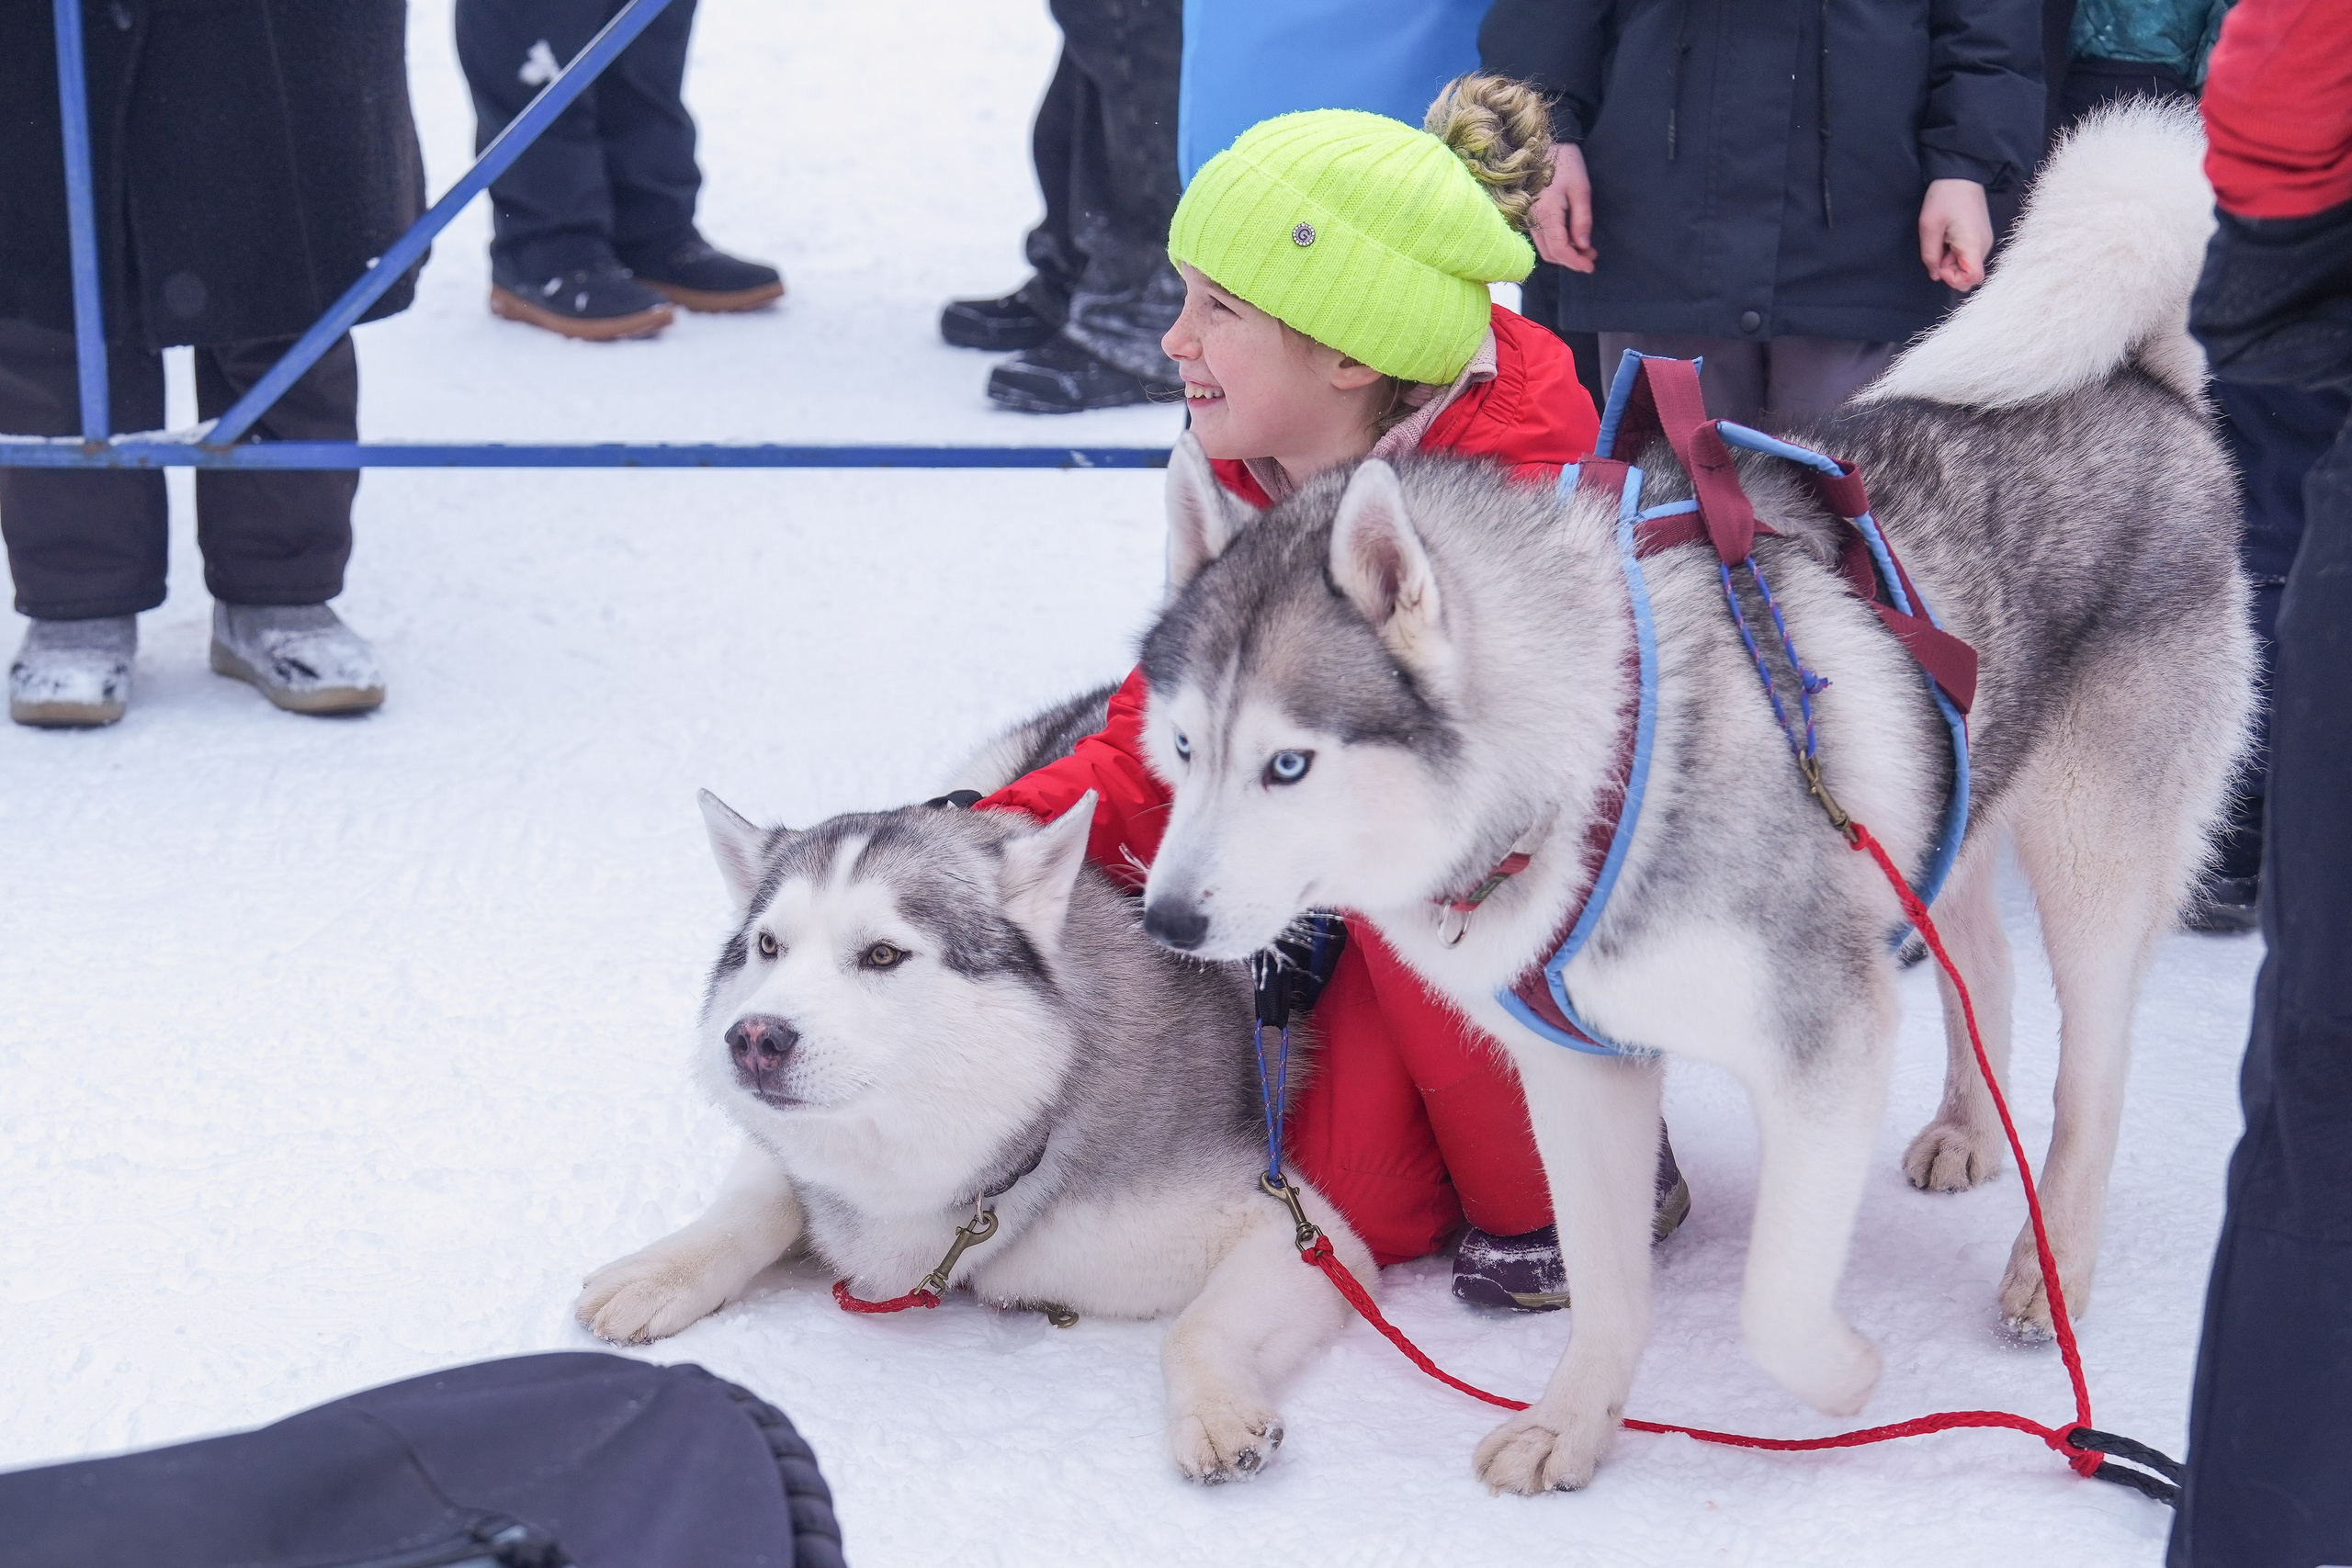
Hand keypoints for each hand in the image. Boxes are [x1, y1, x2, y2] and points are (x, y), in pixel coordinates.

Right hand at [1530, 143, 1597, 272]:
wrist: (1541, 146)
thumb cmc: (1564, 163)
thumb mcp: (1580, 189)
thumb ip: (1582, 219)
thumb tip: (1583, 245)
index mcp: (1547, 214)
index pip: (1560, 250)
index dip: (1575, 262)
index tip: (1591, 266)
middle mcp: (1534, 221)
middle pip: (1550, 254)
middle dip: (1571, 260)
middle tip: (1592, 255)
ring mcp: (1529, 219)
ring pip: (1545, 248)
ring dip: (1564, 253)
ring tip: (1585, 247)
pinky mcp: (1530, 215)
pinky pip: (1541, 239)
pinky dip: (1557, 244)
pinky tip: (1571, 237)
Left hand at [1919, 178, 1992, 291]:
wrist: (1961, 174)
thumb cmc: (1945, 197)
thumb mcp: (1929, 226)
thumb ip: (1930, 255)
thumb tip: (1935, 275)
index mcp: (1973, 243)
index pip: (1974, 278)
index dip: (1955, 280)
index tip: (1940, 266)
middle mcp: (1984, 244)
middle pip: (1970, 275)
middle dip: (1950, 271)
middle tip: (1938, 251)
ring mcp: (1984, 240)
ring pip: (1968, 265)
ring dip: (1951, 261)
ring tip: (1942, 240)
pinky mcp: (1980, 236)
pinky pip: (1968, 255)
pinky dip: (1955, 253)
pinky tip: (1947, 238)